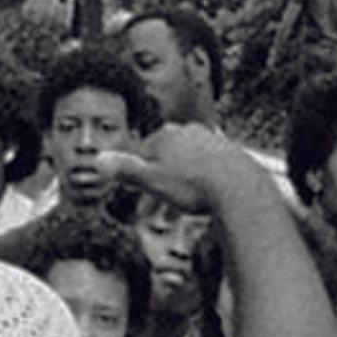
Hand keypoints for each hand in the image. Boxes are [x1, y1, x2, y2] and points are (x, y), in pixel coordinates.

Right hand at [105, 124, 263, 215]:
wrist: (239, 188)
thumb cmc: (194, 186)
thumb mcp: (152, 181)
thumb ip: (125, 170)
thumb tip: (97, 160)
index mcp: (166, 136)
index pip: (143, 152)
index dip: (140, 176)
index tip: (142, 195)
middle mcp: (189, 133)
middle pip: (167, 156)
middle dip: (163, 178)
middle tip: (162, 203)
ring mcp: (210, 140)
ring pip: (189, 161)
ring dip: (184, 180)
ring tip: (186, 203)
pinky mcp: (229, 153)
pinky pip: (210, 168)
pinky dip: (204, 181)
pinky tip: (207, 196)